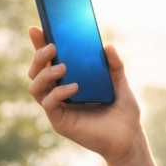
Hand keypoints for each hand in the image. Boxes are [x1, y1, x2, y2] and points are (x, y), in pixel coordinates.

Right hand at [26, 26, 144, 164]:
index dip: (39, 45)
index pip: (49, 61)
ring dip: (45, 74)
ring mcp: (58, 108)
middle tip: (51, 47)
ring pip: (36, 87)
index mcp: (69, 80)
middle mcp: (59, 93)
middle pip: (36, 72)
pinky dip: (58, 93)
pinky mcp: (60, 122)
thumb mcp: (120, 83)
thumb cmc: (123, 111)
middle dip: (38, 57)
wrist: (129, 137)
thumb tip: (107, 46)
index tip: (36, 28)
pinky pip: (49, 104)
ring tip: (62, 67)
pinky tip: (73, 87)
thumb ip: (114, 65)